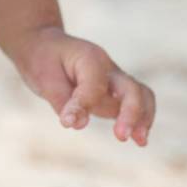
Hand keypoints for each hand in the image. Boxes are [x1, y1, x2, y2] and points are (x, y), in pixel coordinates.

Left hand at [12, 26, 154, 145]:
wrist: (44, 45)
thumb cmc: (43, 60)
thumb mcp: (44, 78)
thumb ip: (61, 101)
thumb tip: (77, 125)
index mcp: (90, 58)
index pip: (95, 87)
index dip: (82, 106)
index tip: (67, 121)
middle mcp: (108, 68)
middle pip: (132, 89)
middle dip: (131, 113)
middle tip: (121, 136)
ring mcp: (114, 80)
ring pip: (141, 96)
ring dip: (143, 118)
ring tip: (140, 141)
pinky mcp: (114, 93)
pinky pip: (136, 103)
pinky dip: (141, 120)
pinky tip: (139, 140)